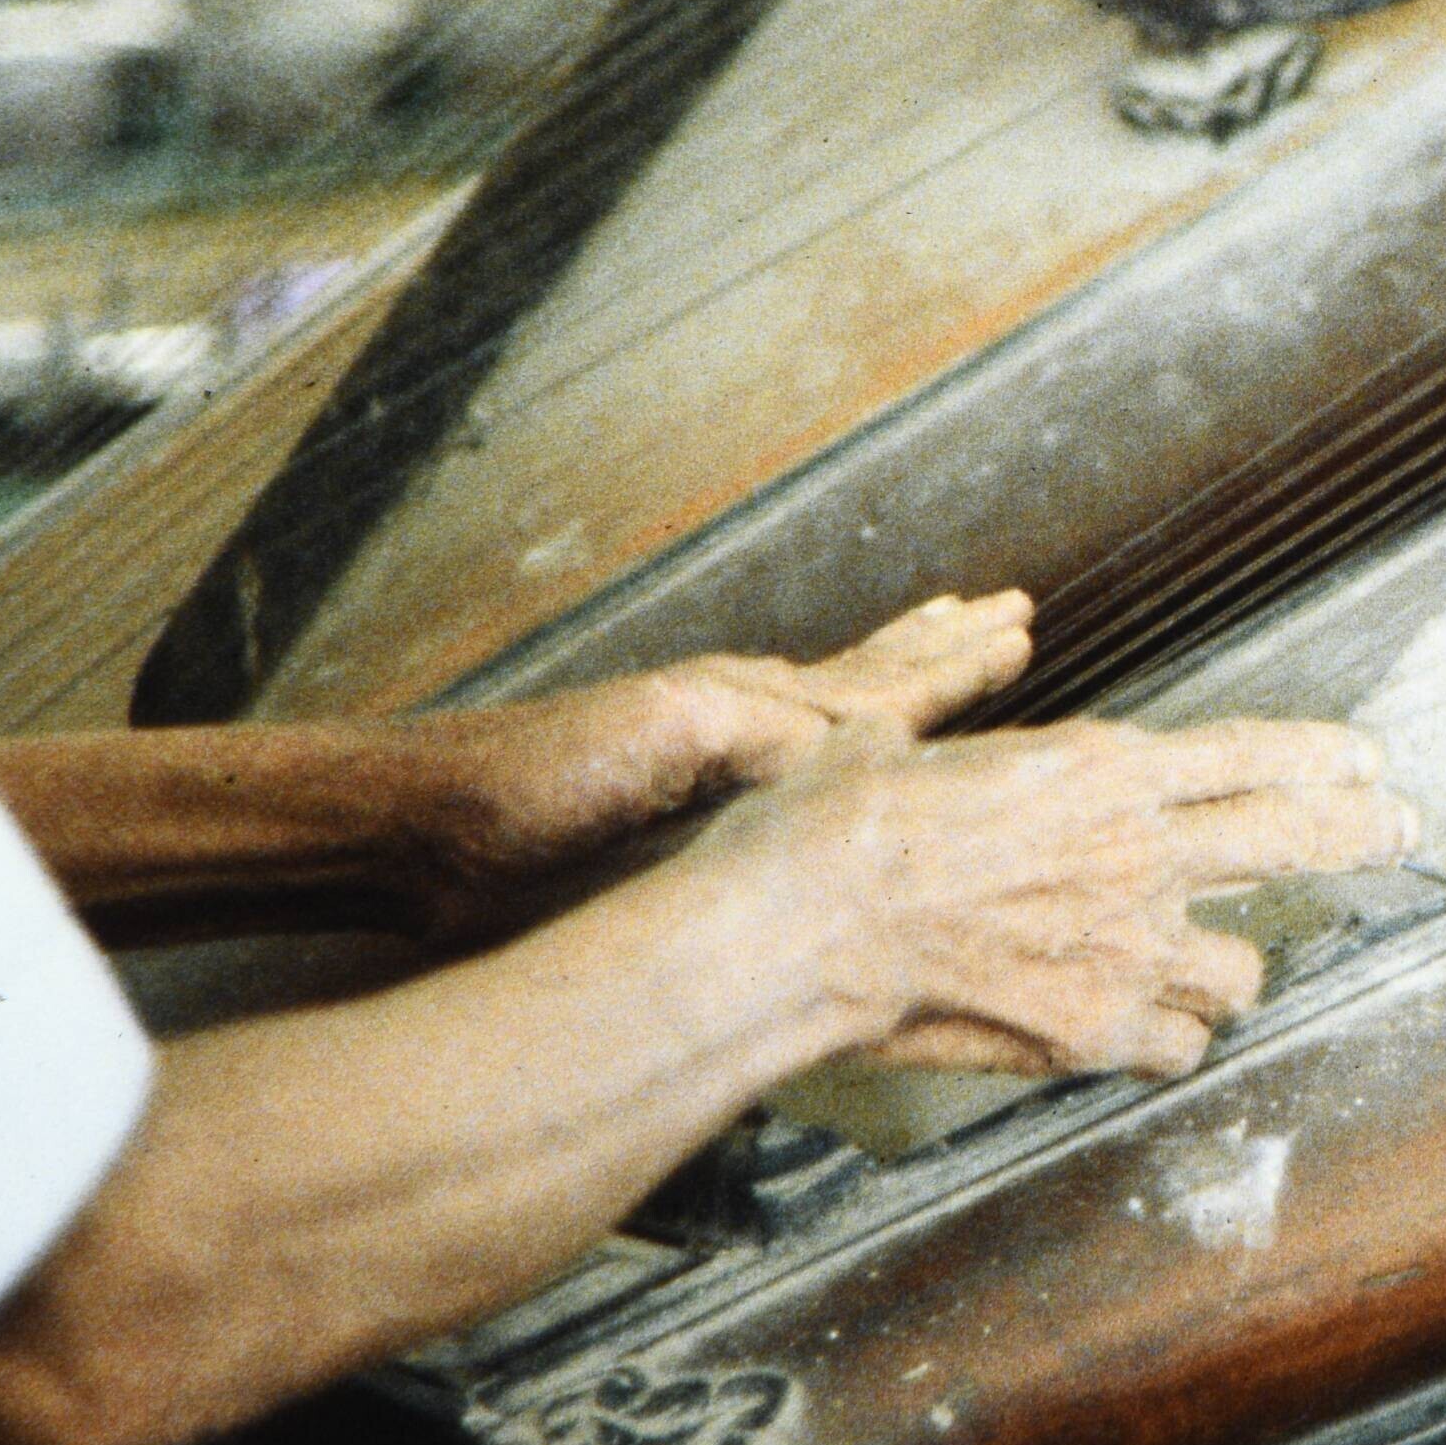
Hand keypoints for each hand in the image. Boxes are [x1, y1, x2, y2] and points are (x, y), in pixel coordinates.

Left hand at [416, 593, 1039, 933]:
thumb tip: (865, 765)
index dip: (954, 666)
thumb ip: (766, 740)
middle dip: (944, 652)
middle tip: (1011, 612)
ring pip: (838, 716)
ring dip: (902, 681)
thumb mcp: (661, 743)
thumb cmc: (526, 788)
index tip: (1018, 627)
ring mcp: (713, 764)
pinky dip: (846, 749)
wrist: (427, 832)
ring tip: (954, 642)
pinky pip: (797, 769)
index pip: (884, 687)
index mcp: (752, 708)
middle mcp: (744, 726)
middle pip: (870, 682)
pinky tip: (847, 753)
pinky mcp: (684, 818)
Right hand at [696, 712, 1417, 1080]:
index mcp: (1100, 768)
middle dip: (1361, 834)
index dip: (1322, 759)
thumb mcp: (908, 751)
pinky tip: (1140, 1033)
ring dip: (1224, 968)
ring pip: (1241, 970)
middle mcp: (1138, 852)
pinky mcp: (1098, 1029)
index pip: (1252, 754)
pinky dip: (1164, 1042)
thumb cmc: (832, 828)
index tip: (1368, 761)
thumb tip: (936, 752)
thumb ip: (971, 762)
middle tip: (1399, 831)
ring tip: (1199, 967)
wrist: (802, 927)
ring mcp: (1127, 947)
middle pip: (1296, 837)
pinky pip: (1177, 1047)